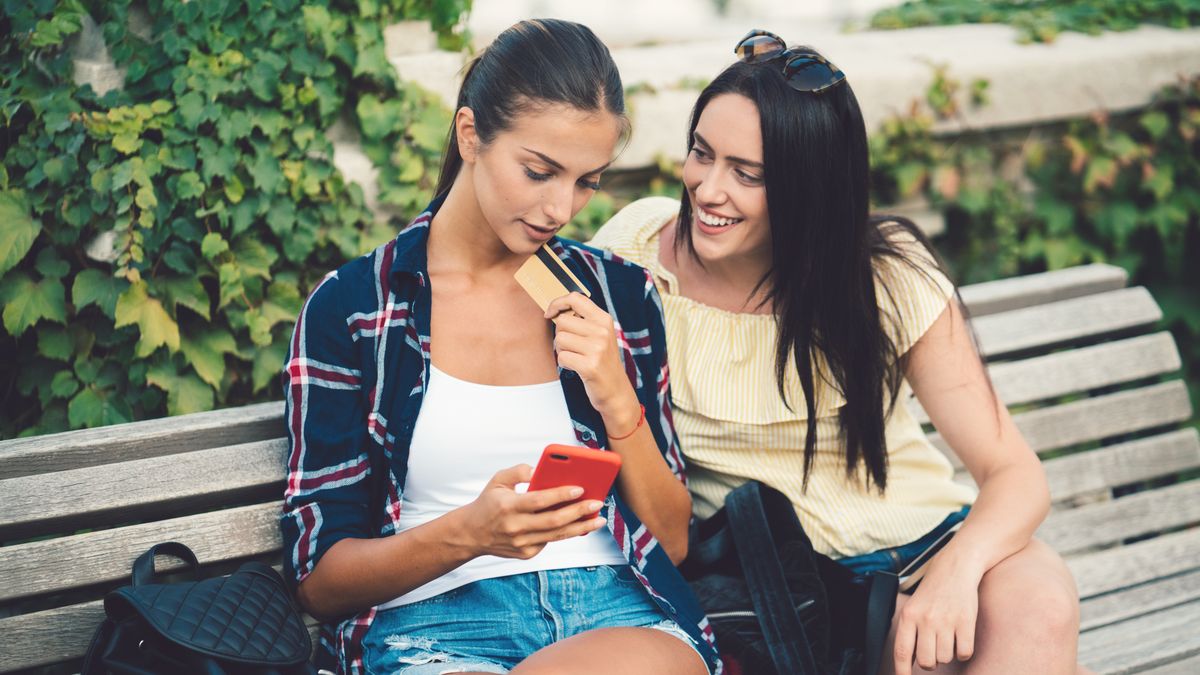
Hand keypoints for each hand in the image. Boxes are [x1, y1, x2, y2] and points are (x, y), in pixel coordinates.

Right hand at [456, 464, 606, 559]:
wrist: (471, 534)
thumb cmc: (488, 503)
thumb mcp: (497, 480)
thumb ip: (517, 471)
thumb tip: (538, 469)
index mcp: (508, 506)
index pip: (539, 500)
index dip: (561, 495)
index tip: (580, 488)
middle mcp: (515, 527)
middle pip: (553, 521)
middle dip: (579, 512)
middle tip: (597, 504)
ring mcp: (521, 543)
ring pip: (557, 536)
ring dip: (581, 527)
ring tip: (598, 519)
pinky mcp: (526, 554)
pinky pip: (550, 542)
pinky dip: (566, 533)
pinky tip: (581, 525)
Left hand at [544, 292, 638, 428]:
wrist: (617, 390)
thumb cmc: (603, 361)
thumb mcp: (600, 335)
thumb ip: (584, 320)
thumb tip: (556, 309)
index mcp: (604, 320)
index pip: (575, 298)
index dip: (557, 303)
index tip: (550, 313)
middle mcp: (602, 331)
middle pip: (562, 321)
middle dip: (560, 334)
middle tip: (571, 346)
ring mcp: (597, 349)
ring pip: (560, 339)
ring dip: (562, 350)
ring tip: (576, 357)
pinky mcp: (590, 366)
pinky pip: (562, 357)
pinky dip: (564, 363)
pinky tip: (576, 367)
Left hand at [894, 556, 982, 673]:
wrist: (956, 568)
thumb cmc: (934, 590)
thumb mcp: (914, 606)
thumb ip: (910, 631)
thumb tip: (909, 661)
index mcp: (909, 616)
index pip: (902, 652)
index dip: (902, 671)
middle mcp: (926, 619)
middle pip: (927, 662)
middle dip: (930, 662)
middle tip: (934, 649)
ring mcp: (946, 621)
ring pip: (946, 658)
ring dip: (947, 654)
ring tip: (948, 636)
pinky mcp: (966, 622)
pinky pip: (964, 653)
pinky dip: (963, 651)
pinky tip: (960, 638)